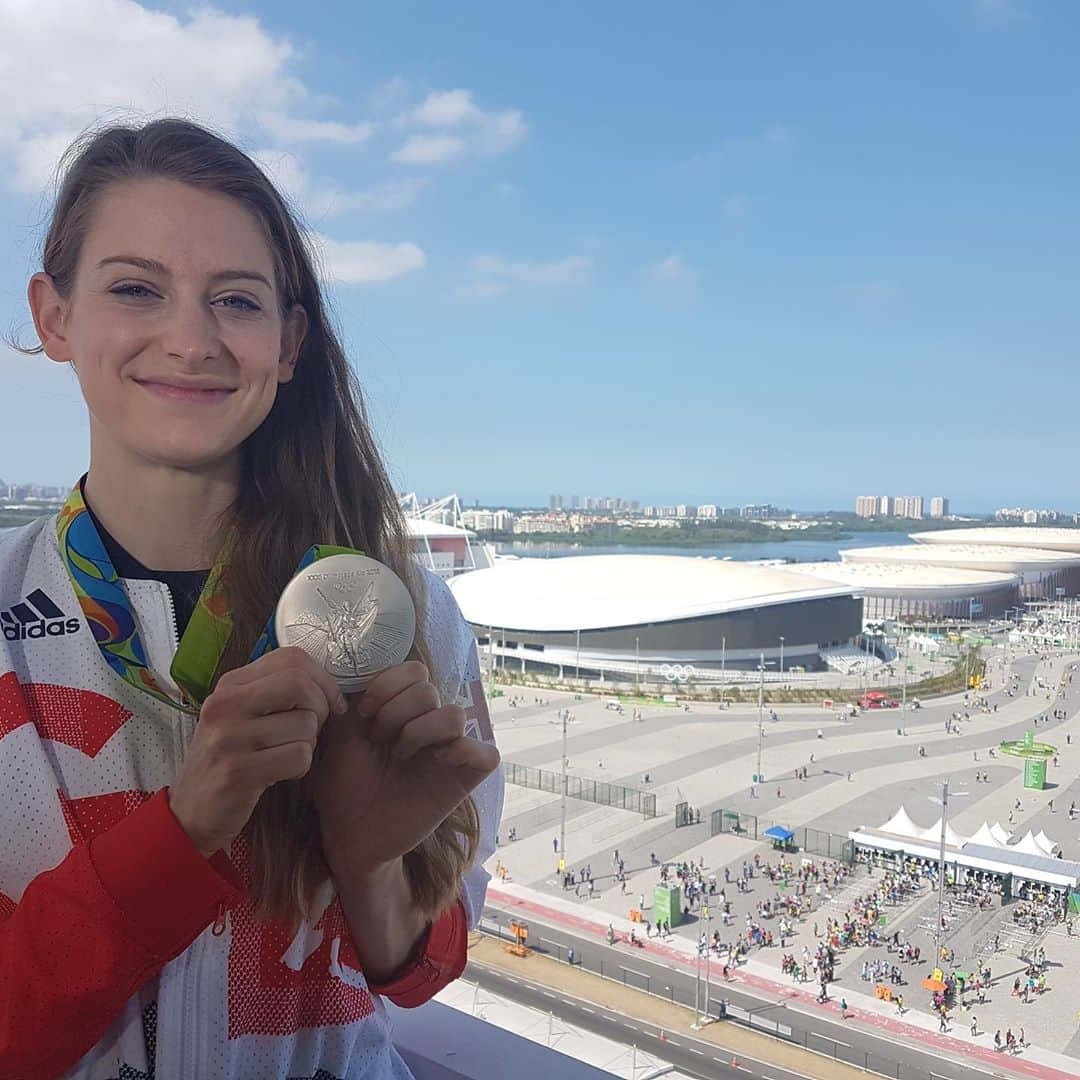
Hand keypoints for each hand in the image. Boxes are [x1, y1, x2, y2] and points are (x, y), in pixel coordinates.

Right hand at [169, 647, 346, 855]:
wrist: (191, 811)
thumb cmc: (228, 758)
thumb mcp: (241, 715)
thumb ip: (275, 692)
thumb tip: (327, 685)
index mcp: (230, 685)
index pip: (291, 657)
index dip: (322, 678)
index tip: (330, 701)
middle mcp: (225, 705)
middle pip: (300, 684)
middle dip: (321, 707)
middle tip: (313, 729)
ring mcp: (229, 738)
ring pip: (305, 724)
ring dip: (308, 743)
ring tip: (286, 754)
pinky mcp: (238, 771)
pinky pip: (299, 756)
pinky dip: (301, 767)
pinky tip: (282, 772)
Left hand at [313, 660, 499, 875]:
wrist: (347, 833)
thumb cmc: (342, 782)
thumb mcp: (339, 732)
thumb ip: (352, 695)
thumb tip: (358, 663)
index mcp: (403, 707)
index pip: (415, 670)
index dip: (387, 685)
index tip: (363, 714)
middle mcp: (430, 723)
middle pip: (429, 690)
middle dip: (396, 712)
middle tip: (379, 742)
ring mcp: (450, 750)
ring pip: (454, 714)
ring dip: (419, 732)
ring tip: (399, 755)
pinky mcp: (465, 778)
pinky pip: (487, 754)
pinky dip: (463, 750)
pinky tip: (436, 761)